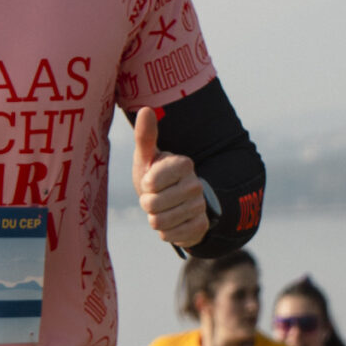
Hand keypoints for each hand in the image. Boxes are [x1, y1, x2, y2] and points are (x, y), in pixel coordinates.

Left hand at [132, 107, 208, 247]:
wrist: (174, 202)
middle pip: (153, 204)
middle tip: (154, 197)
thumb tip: (146, 109)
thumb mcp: (146, 157)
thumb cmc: (154, 175)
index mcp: (184, 164)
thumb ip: (145, 135)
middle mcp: (195, 184)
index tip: (150, 180)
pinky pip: (170, 236)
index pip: (150, 182)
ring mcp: (200, 207)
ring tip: (162, 209)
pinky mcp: (201, 226)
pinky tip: (171, 221)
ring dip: (154, 218)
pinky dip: (165, 232)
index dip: (144, 184)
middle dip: (147, 204)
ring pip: (159, 222)